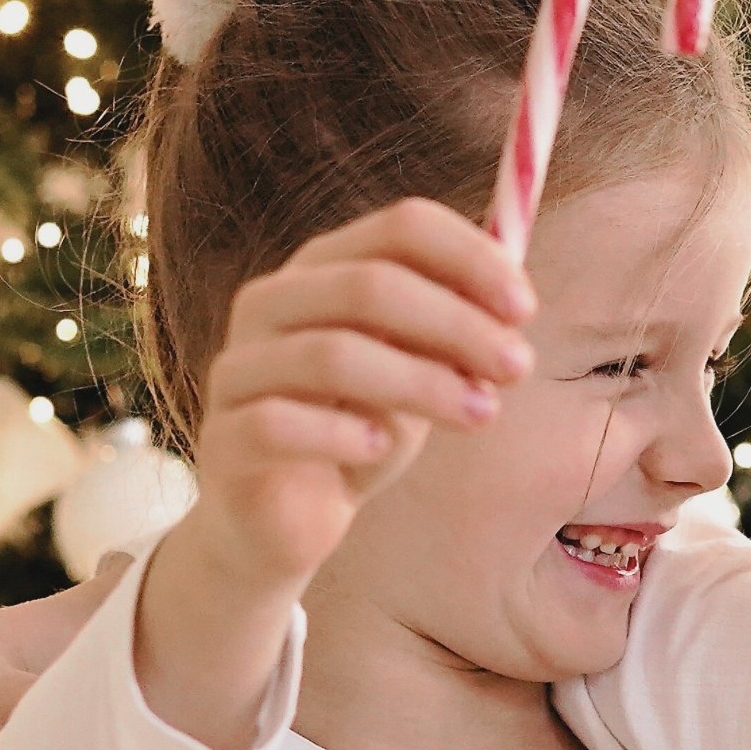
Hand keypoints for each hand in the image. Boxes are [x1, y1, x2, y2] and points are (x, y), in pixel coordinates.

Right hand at [190, 196, 533, 591]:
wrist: (284, 520)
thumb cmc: (356, 432)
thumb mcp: (417, 375)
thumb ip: (454, 332)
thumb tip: (515, 296)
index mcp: (321, 270)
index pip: (397, 229)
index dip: (469, 259)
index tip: (525, 308)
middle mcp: (271, 304)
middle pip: (369, 286)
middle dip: (457, 324)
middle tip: (518, 366)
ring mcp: (239, 369)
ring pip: (332, 355)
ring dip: (422, 384)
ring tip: (481, 415)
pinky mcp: (225, 439)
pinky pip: (278, 423)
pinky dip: (339, 433)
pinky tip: (378, 448)